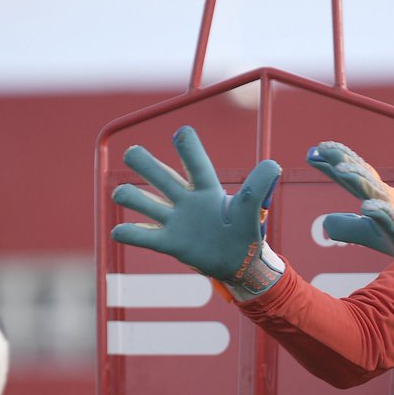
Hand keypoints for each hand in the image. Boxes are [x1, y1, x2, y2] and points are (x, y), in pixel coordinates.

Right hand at [111, 126, 284, 297]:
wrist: (238, 261)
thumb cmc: (246, 230)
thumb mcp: (253, 209)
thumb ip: (258, 187)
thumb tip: (273, 165)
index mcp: (207, 188)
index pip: (196, 163)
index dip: (188, 147)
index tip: (181, 133)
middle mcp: (187, 199)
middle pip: (160, 175)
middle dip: (144, 162)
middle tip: (133, 154)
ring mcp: (175, 220)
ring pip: (143, 201)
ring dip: (129, 196)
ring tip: (123, 195)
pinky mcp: (168, 242)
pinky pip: (142, 236)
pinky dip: (127, 233)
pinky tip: (120, 231)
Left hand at [306, 141, 393, 288]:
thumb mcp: (367, 232)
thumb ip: (346, 225)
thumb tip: (324, 223)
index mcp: (377, 195)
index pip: (355, 173)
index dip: (336, 160)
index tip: (315, 150)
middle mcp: (387, 198)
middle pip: (362, 175)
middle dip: (343, 160)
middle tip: (322, 150)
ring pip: (375, 192)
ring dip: (359, 179)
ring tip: (341, 169)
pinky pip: (391, 220)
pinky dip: (379, 212)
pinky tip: (366, 207)